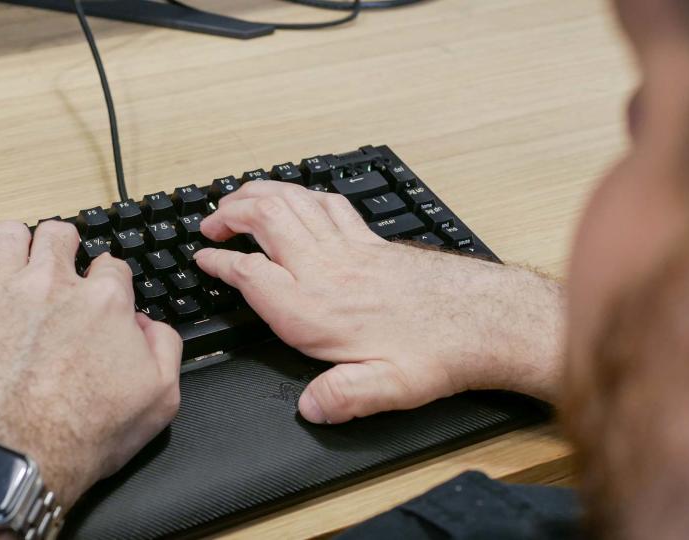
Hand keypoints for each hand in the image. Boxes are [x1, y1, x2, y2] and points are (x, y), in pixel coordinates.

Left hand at [0, 220, 181, 507]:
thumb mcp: (159, 399)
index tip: (97, 297)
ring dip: (15, 248)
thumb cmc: (81, 436)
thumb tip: (148, 325)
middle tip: (54, 273)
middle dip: (61, 249)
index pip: (111, 264)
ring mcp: (0, 289)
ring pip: (9, 233)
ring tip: (13, 271)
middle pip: (59, 234)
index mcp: (104, 301)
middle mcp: (52, 283)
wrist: (13, 458)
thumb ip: (165, 347)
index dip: (106, 281)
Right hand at [196, 182, 562, 423]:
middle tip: (210, 224)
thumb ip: (342, 398)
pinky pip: (328, 204)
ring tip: (238, 199)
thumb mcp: (387, 391)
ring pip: (294, 202)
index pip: (251, 273)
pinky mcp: (371, 241)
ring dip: (259, 194)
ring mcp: (350, 249)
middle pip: (266, 220)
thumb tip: (310, 408)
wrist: (485, 320)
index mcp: (317, 310)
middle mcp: (327, 271)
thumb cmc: (437, 352)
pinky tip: (297, 196)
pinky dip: (303, 194)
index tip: (203, 260)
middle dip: (229, 215)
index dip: (220, 263)